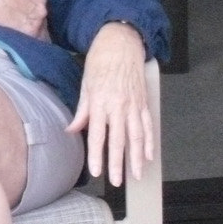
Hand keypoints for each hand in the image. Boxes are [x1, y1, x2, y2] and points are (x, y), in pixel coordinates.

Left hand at [67, 22, 152, 184]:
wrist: (121, 42)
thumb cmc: (101, 61)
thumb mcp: (86, 84)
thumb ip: (82, 110)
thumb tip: (72, 129)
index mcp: (101, 102)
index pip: (98, 135)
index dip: (97, 155)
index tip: (97, 172)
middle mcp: (119, 105)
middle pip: (119, 140)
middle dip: (118, 163)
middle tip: (117, 182)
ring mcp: (134, 104)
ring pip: (137, 136)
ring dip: (136, 157)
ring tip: (136, 175)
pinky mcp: (143, 101)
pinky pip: (148, 124)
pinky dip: (150, 141)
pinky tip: (148, 156)